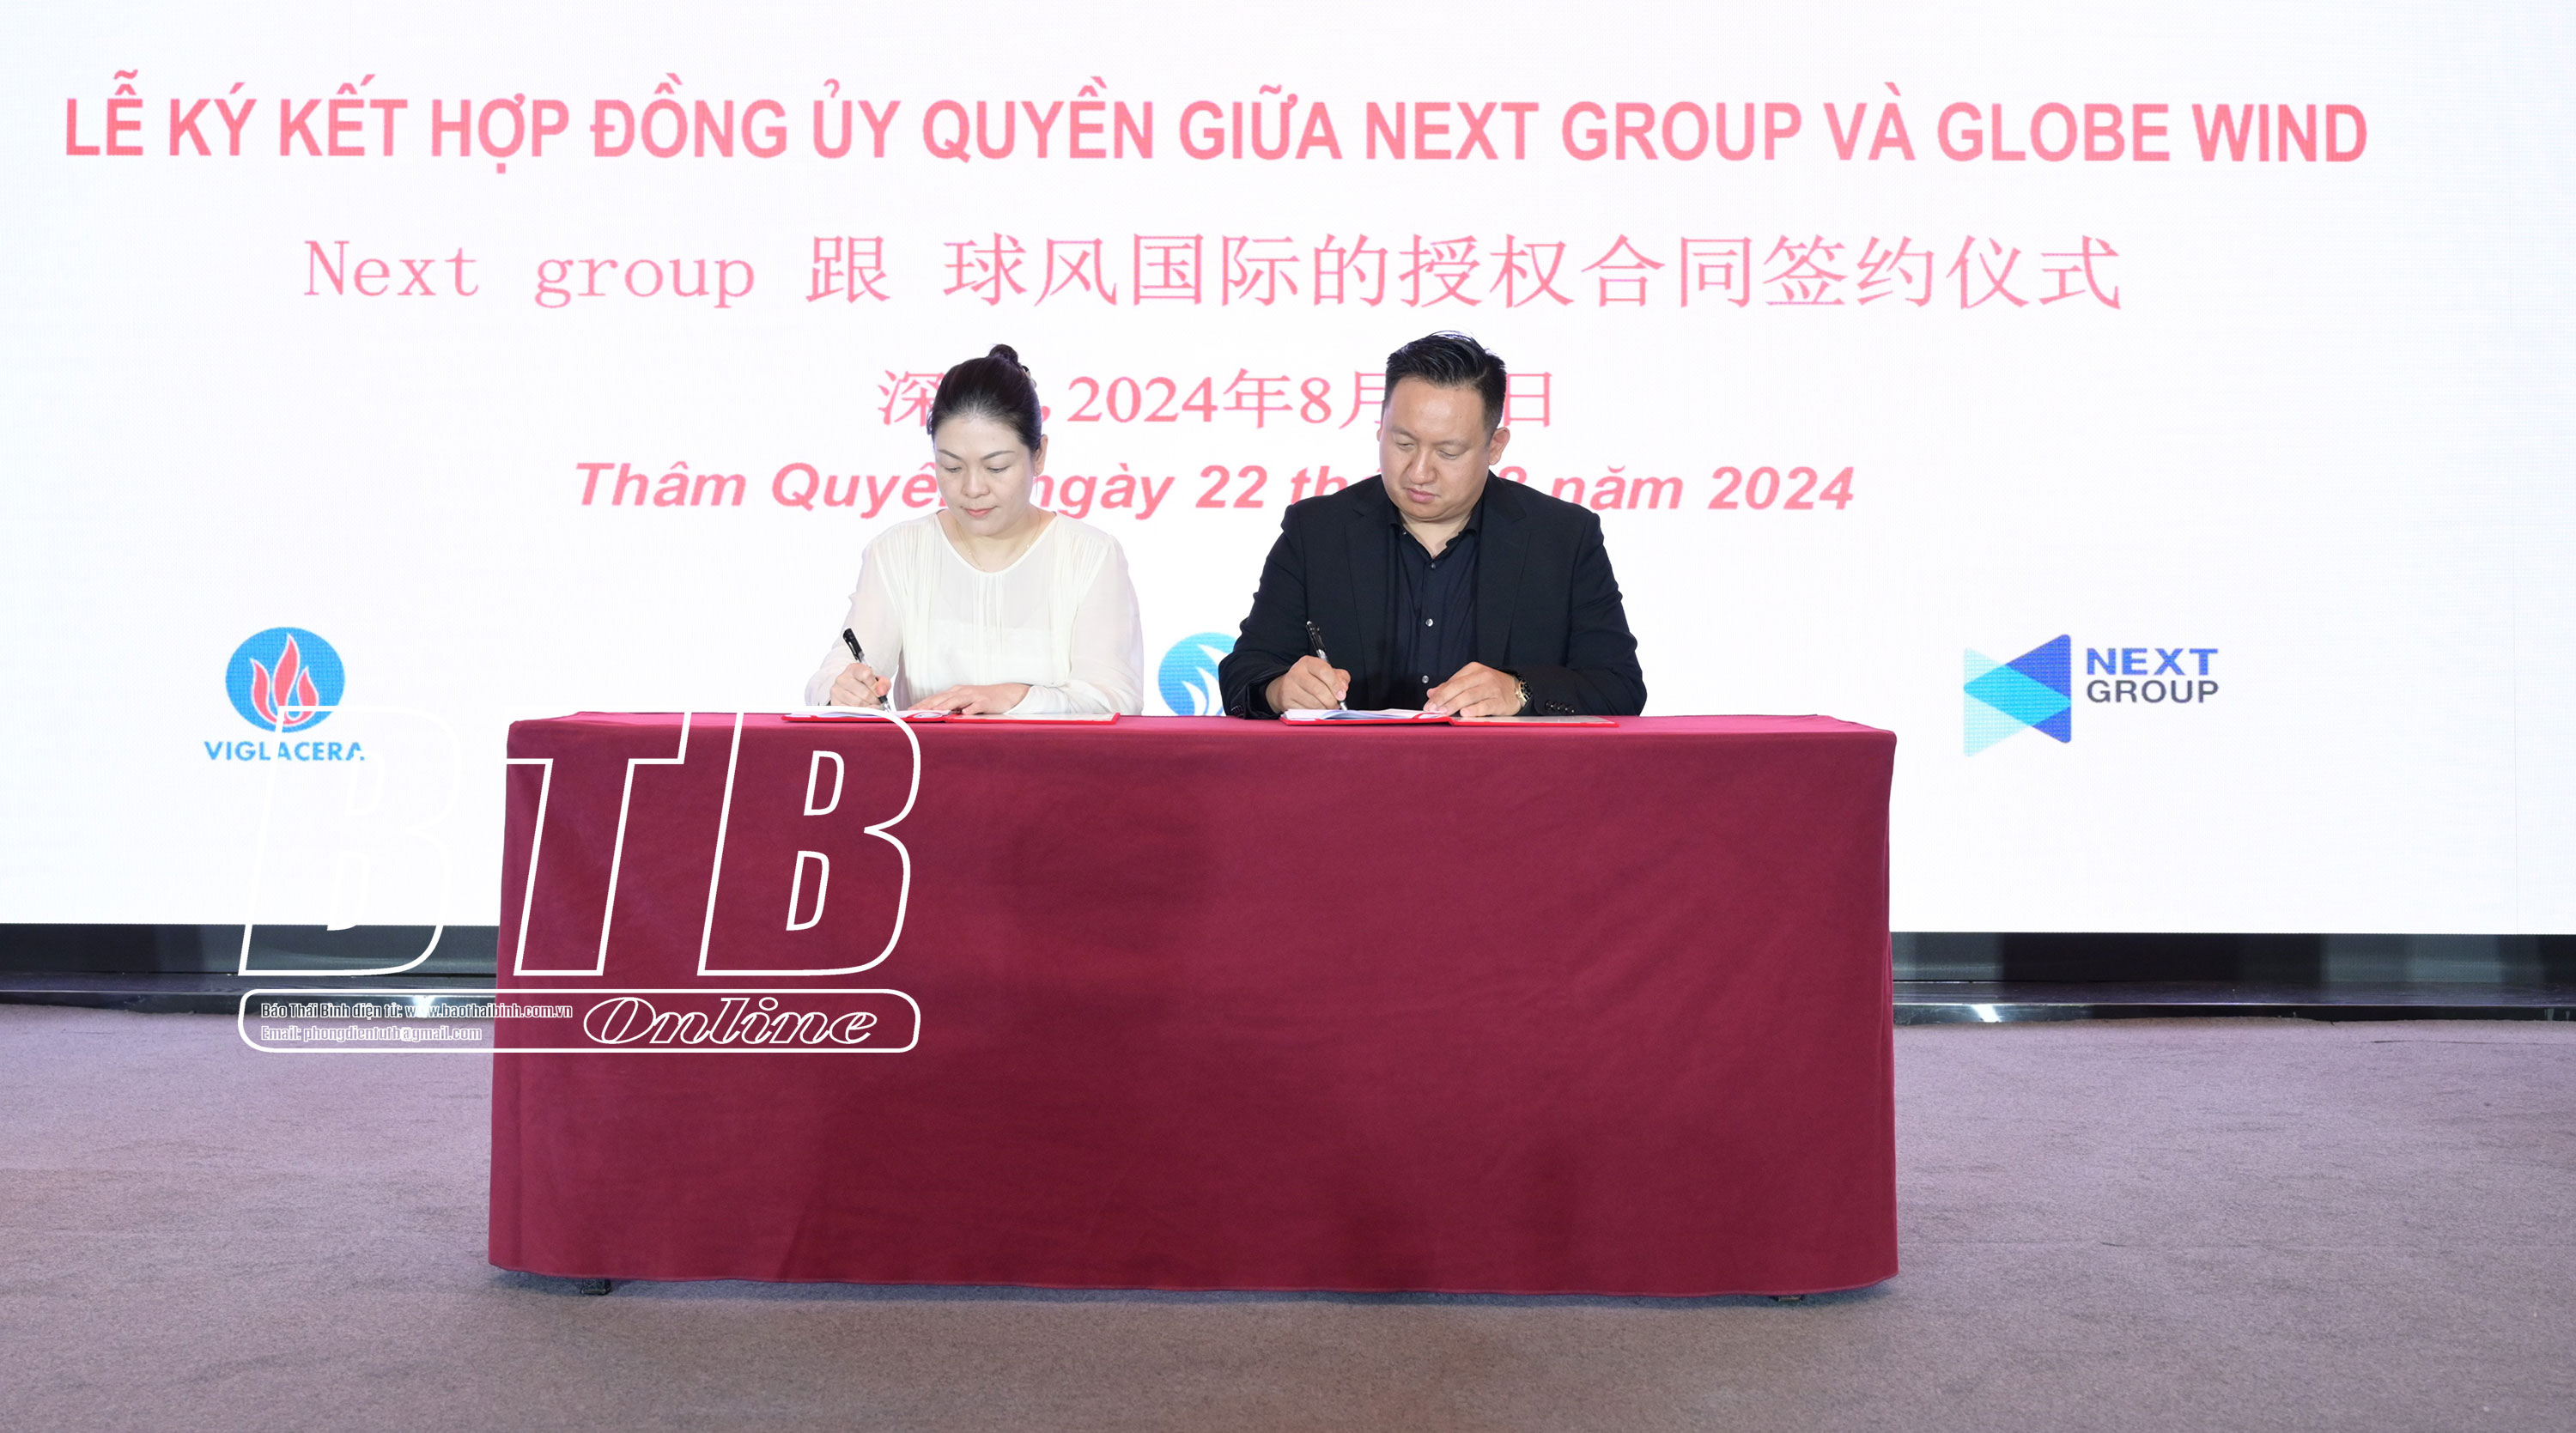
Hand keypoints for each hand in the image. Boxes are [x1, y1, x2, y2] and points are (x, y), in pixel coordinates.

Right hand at [829, 662, 889, 706]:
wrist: (850, 689)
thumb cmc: (865, 684)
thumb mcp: (877, 680)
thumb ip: (883, 683)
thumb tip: (881, 692)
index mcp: (853, 669)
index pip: (866, 675)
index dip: (875, 685)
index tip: (878, 690)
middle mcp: (842, 679)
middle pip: (864, 693)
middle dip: (874, 700)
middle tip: (876, 701)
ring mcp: (836, 691)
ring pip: (858, 704)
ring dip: (868, 707)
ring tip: (869, 704)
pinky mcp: (834, 703)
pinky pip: (851, 712)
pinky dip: (859, 713)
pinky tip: (861, 709)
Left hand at [915, 683, 1031, 714]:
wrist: (1006, 694)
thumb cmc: (983, 699)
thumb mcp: (964, 703)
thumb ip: (951, 708)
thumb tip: (935, 717)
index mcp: (955, 692)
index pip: (935, 698)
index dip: (922, 703)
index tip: (909, 711)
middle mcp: (962, 691)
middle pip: (942, 698)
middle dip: (928, 704)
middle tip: (915, 712)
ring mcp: (974, 695)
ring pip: (957, 700)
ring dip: (945, 706)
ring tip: (935, 712)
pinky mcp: (986, 701)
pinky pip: (977, 704)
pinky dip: (971, 708)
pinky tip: (965, 713)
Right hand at [1265, 655, 1349, 711]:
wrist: (1288, 687)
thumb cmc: (1312, 679)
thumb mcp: (1328, 673)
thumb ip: (1340, 678)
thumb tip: (1343, 688)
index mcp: (1308, 662)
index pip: (1324, 671)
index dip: (1335, 685)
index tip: (1342, 695)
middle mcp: (1296, 673)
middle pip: (1318, 689)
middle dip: (1331, 700)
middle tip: (1336, 704)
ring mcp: (1289, 688)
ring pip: (1313, 703)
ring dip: (1324, 708)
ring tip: (1326, 706)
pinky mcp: (1287, 702)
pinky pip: (1306, 712)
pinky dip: (1315, 714)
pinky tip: (1317, 710)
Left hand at [1425, 663, 1524, 716]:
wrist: (1518, 690)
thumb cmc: (1491, 687)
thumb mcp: (1472, 682)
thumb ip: (1452, 687)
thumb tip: (1431, 693)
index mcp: (1473, 669)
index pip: (1452, 682)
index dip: (1439, 694)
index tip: (1428, 704)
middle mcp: (1482, 676)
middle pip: (1459, 687)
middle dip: (1443, 699)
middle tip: (1432, 709)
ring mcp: (1491, 688)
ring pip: (1469, 696)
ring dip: (1454, 704)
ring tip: (1443, 712)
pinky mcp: (1499, 700)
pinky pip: (1485, 705)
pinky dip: (1474, 709)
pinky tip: (1464, 713)